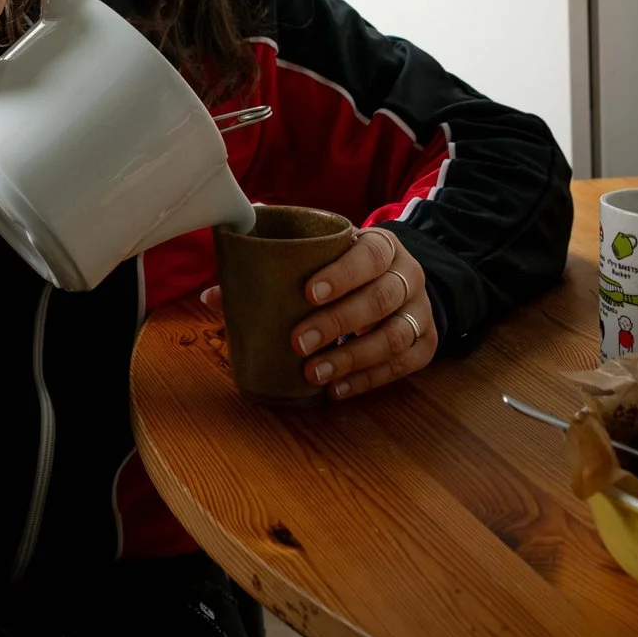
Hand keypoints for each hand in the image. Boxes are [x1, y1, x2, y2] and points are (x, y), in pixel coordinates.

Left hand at [240, 225, 438, 399]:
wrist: (401, 283)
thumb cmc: (347, 271)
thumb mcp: (320, 260)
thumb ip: (271, 272)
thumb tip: (212, 297)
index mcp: (381, 247)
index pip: (369, 254)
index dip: (342, 273)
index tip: (307, 292)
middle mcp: (408, 276)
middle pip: (381, 298)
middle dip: (339, 321)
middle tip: (298, 341)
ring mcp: (420, 312)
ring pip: (395, 336)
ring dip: (353, 358)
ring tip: (314, 373)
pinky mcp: (425, 345)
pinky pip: (403, 366)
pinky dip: (369, 380)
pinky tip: (336, 389)